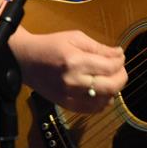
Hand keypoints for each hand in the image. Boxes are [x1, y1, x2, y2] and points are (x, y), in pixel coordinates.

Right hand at [9, 29, 126, 113]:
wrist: (25, 61)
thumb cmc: (50, 45)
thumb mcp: (75, 38)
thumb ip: (99, 48)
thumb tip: (119, 55)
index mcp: (76, 61)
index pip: (110, 67)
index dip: (120, 62)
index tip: (120, 56)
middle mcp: (74, 82)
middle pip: (111, 87)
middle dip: (121, 77)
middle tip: (119, 69)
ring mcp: (69, 96)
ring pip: (104, 100)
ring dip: (113, 90)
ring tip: (109, 79)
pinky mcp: (66, 105)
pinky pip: (92, 109)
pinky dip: (102, 102)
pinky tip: (101, 92)